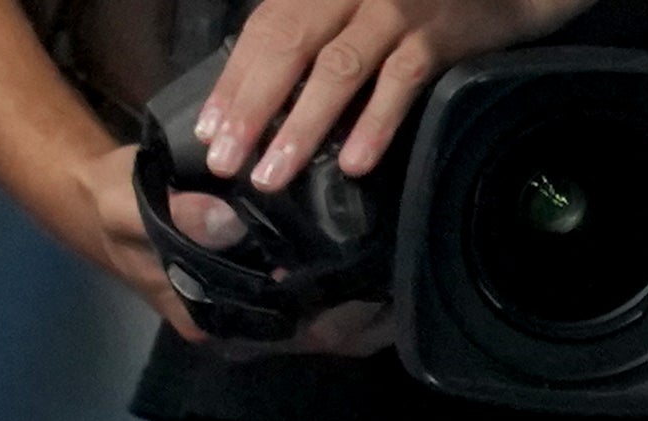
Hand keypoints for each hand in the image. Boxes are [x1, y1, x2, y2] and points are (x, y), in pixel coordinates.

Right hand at [78, 139, 397, 354]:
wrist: (103, 208)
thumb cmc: (117, 208)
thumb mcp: (130, 204)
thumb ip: (174, 217)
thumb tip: (227, 225)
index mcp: (215, 319)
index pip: (293, 333)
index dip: (343, 318)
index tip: (379, 290)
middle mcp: (242, 330)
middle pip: (322, 338)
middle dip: (369, 317)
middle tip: (408, 276)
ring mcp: (254, 318)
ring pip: (327, 330)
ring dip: (369, 311)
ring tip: (407, 274)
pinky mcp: (264, 296)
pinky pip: (319, 308)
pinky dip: (353, 296)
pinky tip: (380, 268)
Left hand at [194, 0, 594, 192]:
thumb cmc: (424, 0)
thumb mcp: (360, 2)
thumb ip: (321, 32)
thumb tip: (271, 98)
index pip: (265, 28)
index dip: (234, 80)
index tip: (209, 131)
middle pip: (288, 47)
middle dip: (251, 108)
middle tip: (226, 162)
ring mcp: (394, 9)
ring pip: (337, 70)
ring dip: (301, 126)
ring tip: (273, 175)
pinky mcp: (438, 34)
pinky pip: (399, 84)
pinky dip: (374, 125)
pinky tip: (353, 165)